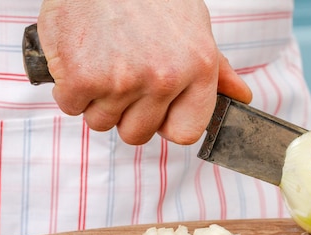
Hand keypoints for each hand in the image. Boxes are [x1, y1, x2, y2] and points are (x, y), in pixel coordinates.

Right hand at [37, 0, 251, 144]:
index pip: (185, 133)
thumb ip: (216, 69)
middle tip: (119, 72)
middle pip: (136, 134)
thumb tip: (242, 96)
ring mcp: (122, 81)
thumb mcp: (193, 25)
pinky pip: (71, 107)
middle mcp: (164, 78)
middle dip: (124, 111)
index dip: (164, 122)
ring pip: (101, 122)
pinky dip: (68, 87)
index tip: (153, 107)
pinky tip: (79, 55)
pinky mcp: (82, 78)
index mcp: (198, 68)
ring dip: (95, 98)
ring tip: (100, 57)